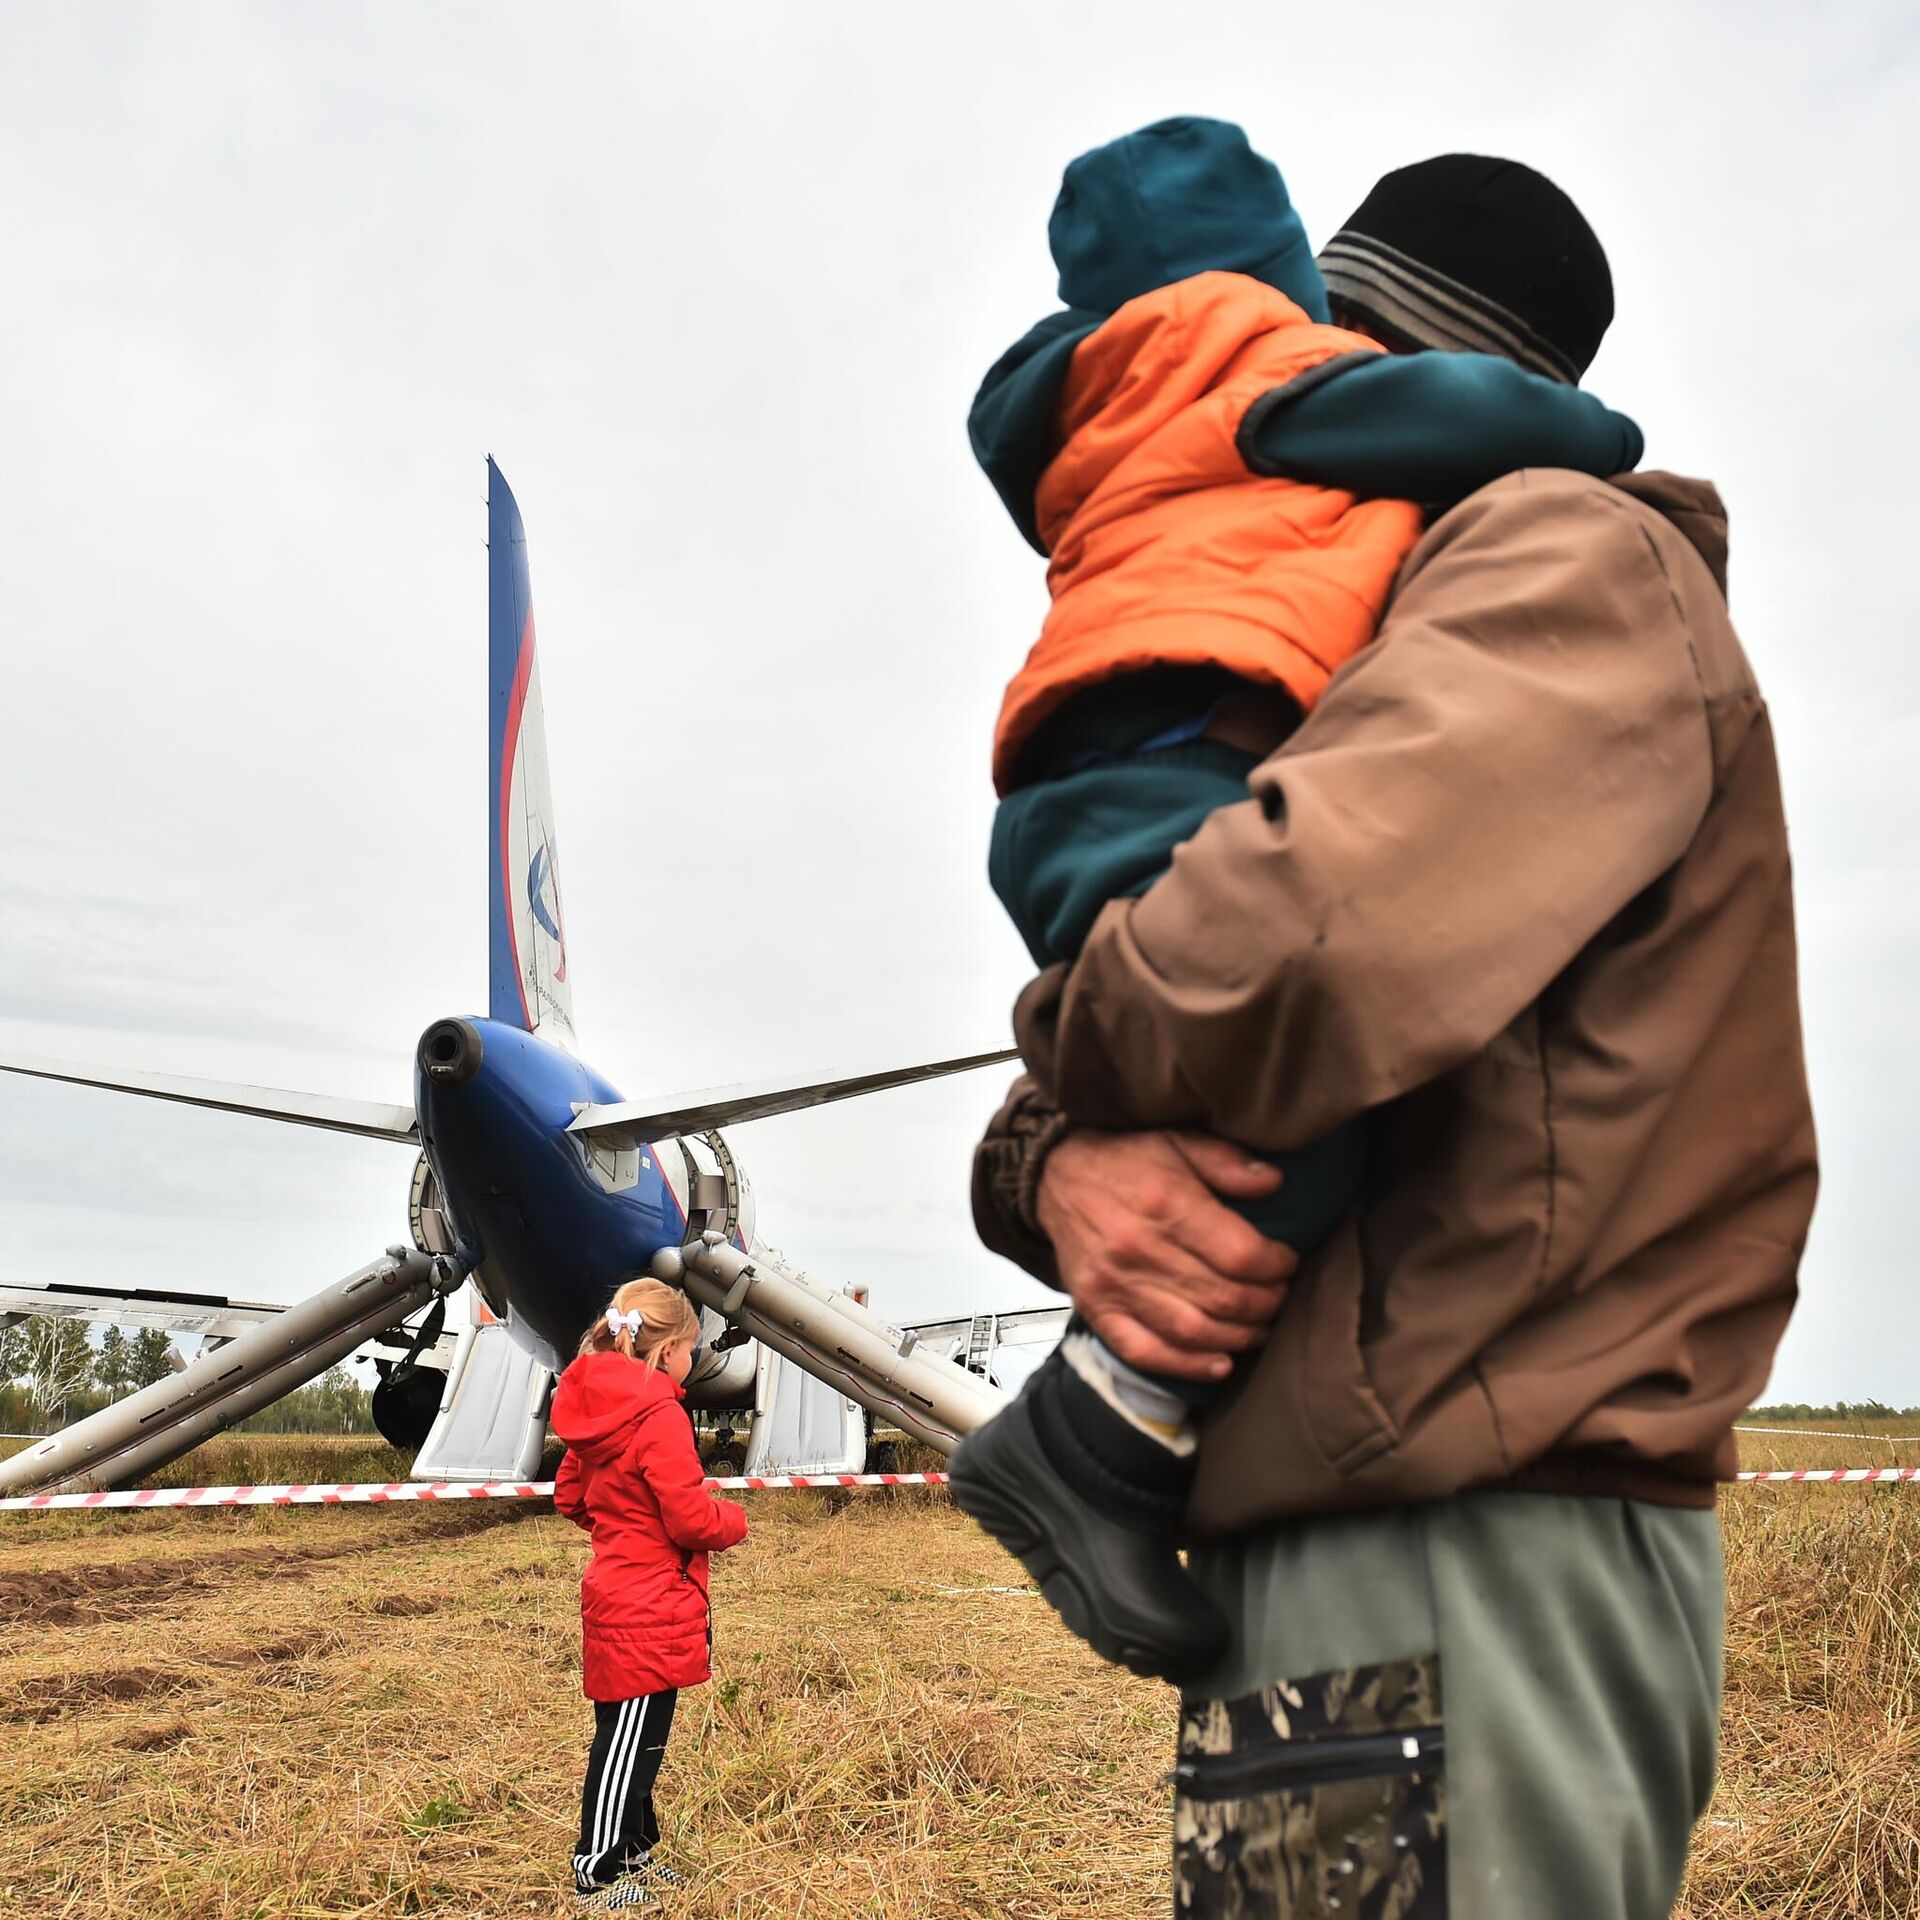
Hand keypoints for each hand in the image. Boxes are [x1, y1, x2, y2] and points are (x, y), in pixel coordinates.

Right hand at [1035, 1131, 1296, 1381]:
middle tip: (1280, 1296)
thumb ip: (1227, 1161)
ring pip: (1193, 1330)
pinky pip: (1145, 1351)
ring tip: (1259, 1327)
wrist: (1056, 1176)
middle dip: (1265, 1303)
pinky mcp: (1098, 1309)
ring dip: (1238, 1337)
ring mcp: (1116, 1285)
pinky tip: (1220, 1363)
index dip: (1277, 1266)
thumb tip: (1275, 1182)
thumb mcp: (1178, 1141)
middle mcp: (1140, 1250)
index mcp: (1167, 1204)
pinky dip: (1187, 1366)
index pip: (1241, 1255)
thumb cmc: (1126, 1159)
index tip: (1287, 1262)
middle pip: (1223, 1297)